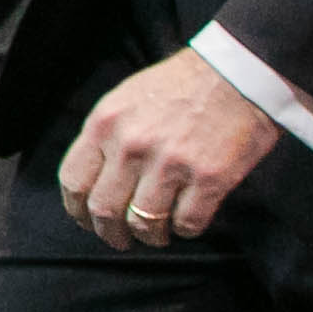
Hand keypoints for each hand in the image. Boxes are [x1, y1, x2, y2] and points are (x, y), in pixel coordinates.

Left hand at [59, 46, 286, 247]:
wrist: (238, 72)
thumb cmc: (180, 85)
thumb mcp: (126, 98)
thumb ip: (107, 136)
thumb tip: (95, 179)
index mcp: (105, 123)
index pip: (74, 181)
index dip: (78, 211)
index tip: (88, 221)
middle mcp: (131, 145)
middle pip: (105, 210)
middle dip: (111, 234)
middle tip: (121, 239)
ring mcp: (170, 163)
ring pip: (144, 224)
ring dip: (150, 237)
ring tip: (158, 234)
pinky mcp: (209, 178)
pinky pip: (187, 223)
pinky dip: (185, 230)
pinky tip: (188, 220)